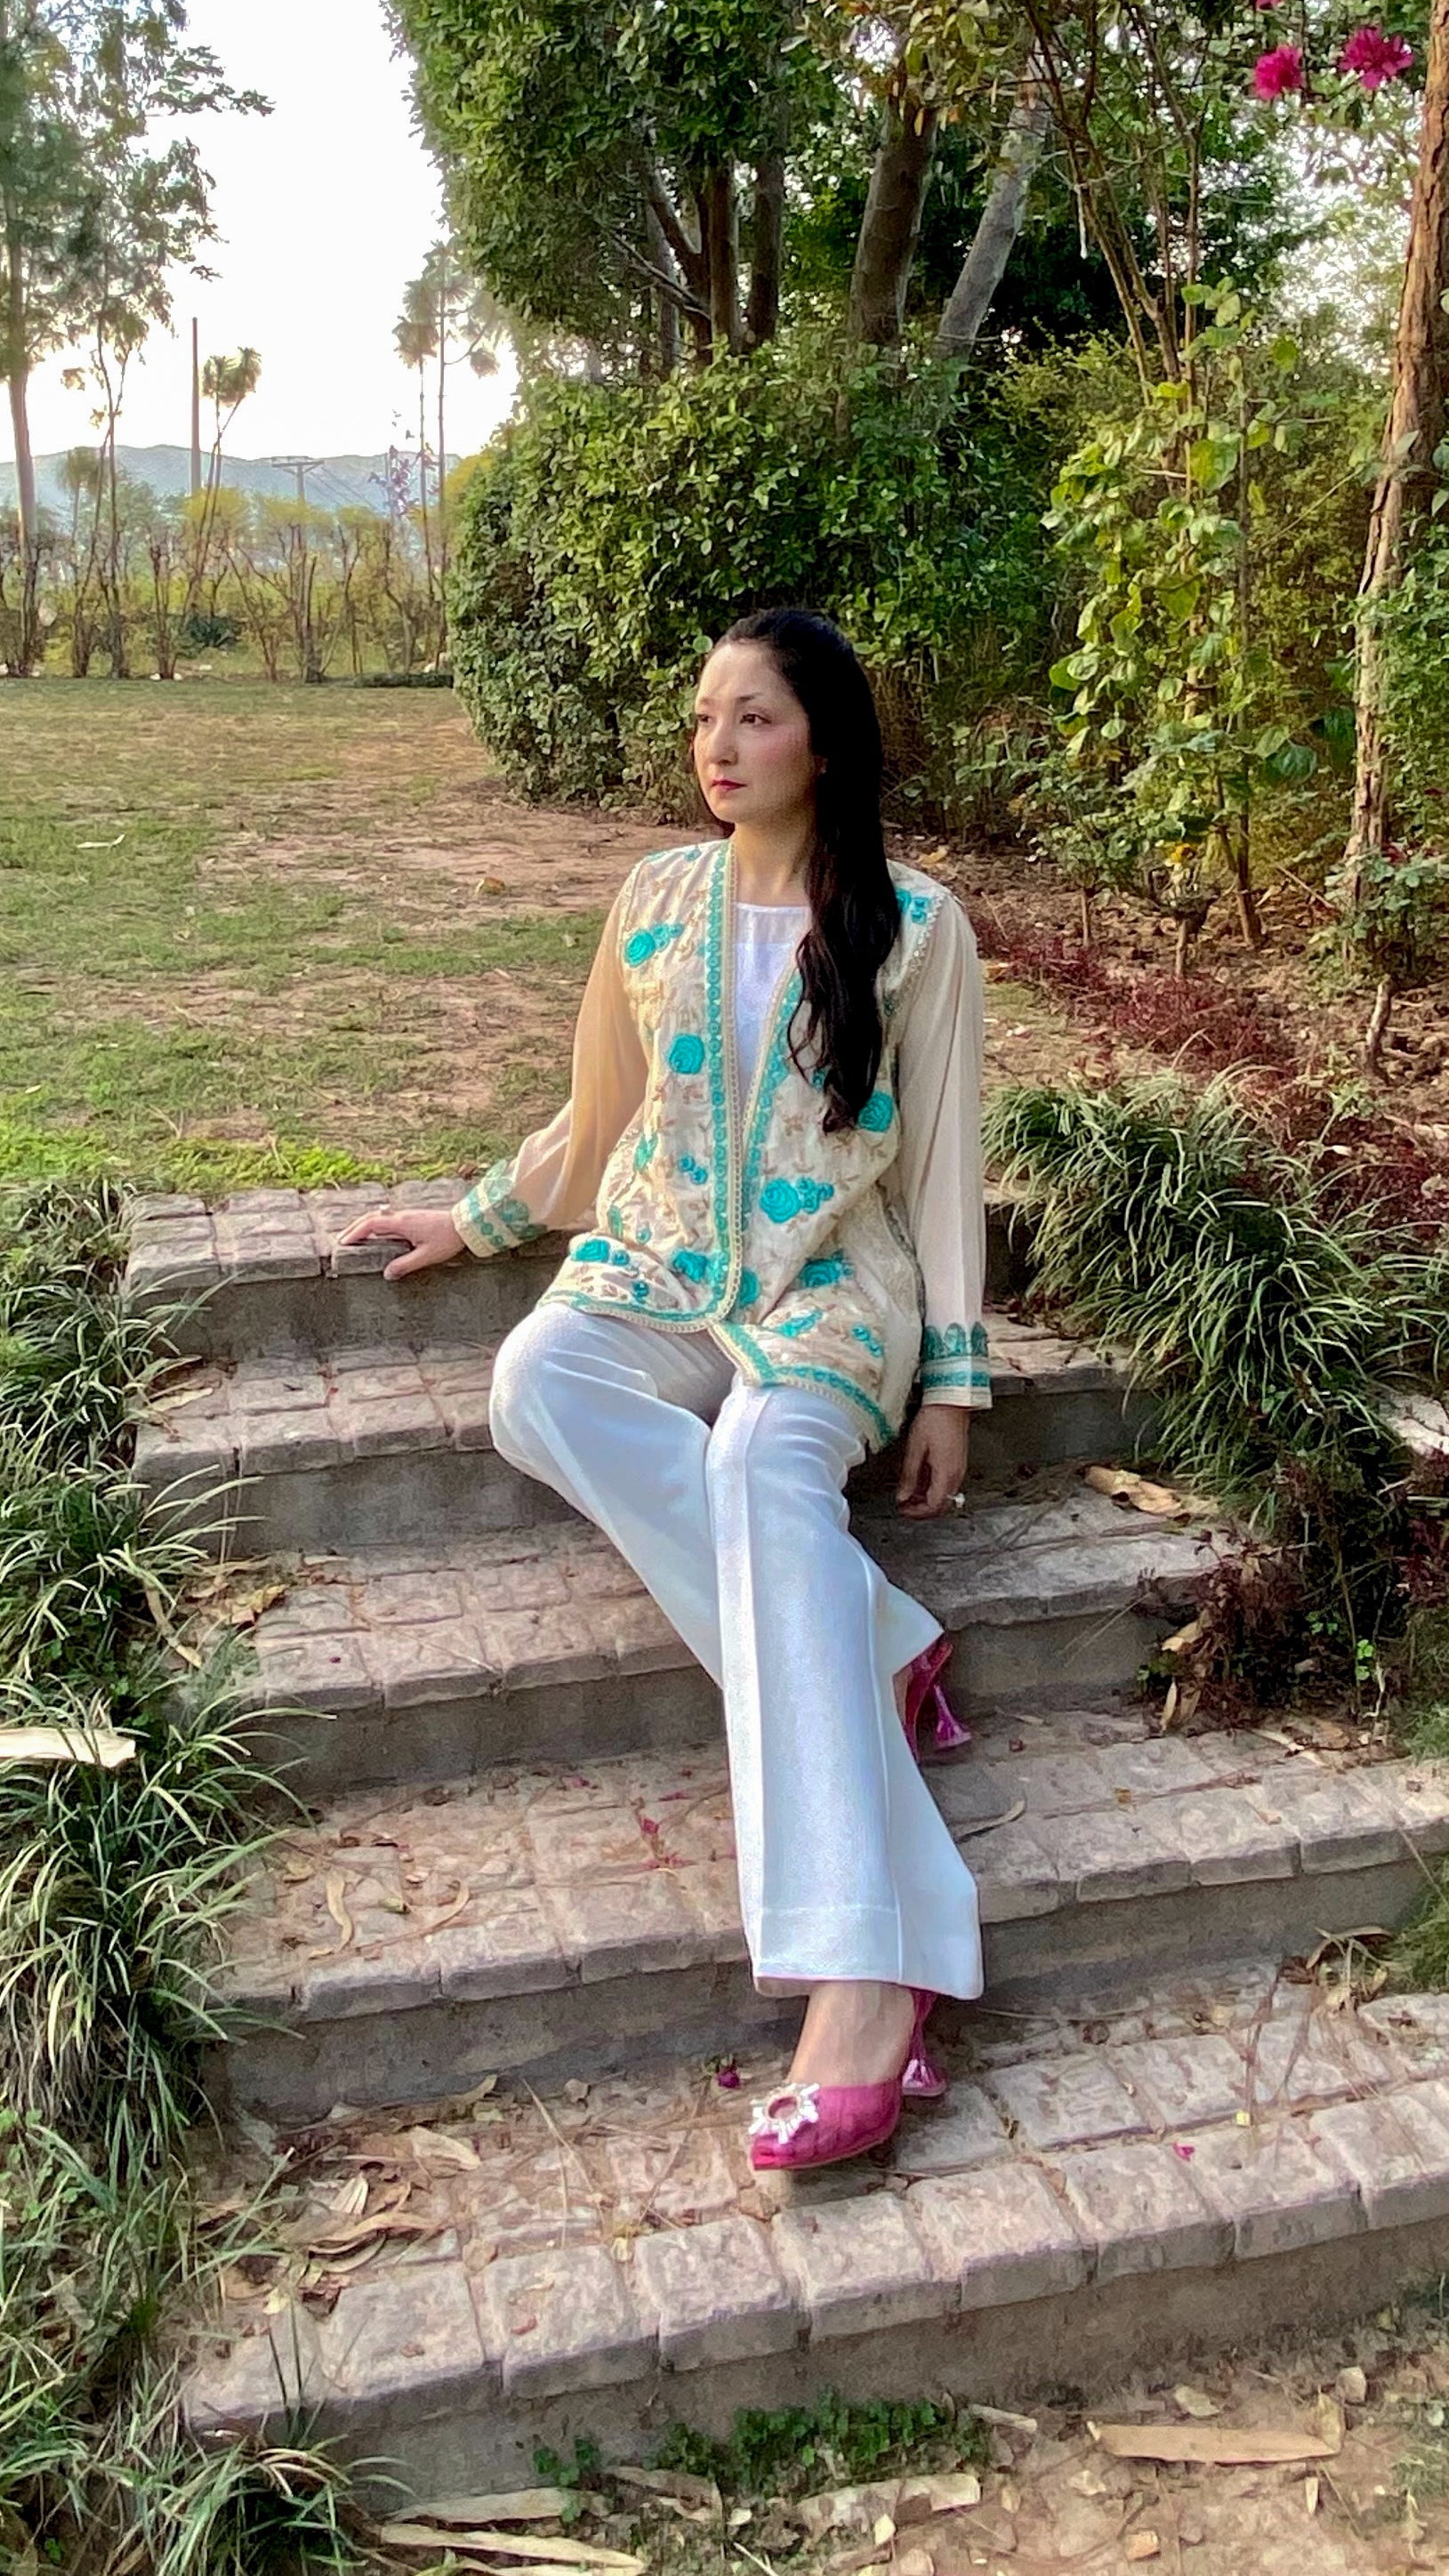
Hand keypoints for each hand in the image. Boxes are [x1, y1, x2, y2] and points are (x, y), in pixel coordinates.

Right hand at [334, 1206, 464, 1281]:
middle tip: (341, 1240)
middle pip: (371, 1218)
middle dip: (354, 1228)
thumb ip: (405, 1265)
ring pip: (379, 1217)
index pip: (371, 1225)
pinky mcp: (412, 1217)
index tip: (343, 1242)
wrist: (465, 1224)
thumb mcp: (426, 1256)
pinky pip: (387, 1219)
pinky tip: (376, 1234)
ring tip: (353, 1236)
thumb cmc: (447, 1240)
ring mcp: (407, 1215)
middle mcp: (401, 1216)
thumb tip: (387, 1274)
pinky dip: (375, 1225)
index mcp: (401, 1224)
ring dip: (364, 1225)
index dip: (355, 1233)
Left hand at [896, 1403, 968, 1519]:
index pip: (934, 1505)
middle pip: (941, 1505)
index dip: (916, 1512)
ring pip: (944, 1496)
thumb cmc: (934, 1419)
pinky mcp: (957, 1462)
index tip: (902, 1509)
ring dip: (926, 1499)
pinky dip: (933, 1489)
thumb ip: (909, 1476)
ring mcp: (958, 1469)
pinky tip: (920, 1483)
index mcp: (946, 1473)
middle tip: (905, 1506)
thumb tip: (903, 1496)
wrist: (951, 1403)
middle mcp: (956, 1474)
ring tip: (909, 1495)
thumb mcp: (915, 1449)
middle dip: (922, 1510)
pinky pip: (946, 1484)